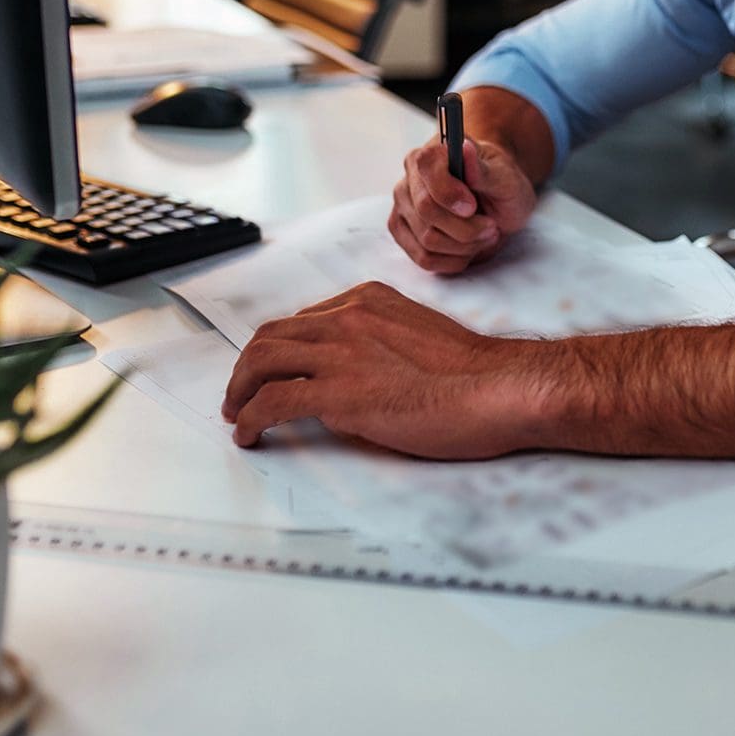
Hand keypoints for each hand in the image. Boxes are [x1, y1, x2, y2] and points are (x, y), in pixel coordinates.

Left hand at [221, 281, 552, 457]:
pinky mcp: (338, 394)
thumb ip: (379, 344)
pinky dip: (250, 418)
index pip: (303, 319)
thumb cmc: (475, 374)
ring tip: (236, 413)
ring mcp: (340, 353)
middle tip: (240, 393)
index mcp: (368, 301)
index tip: (273, 369)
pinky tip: (249, 434)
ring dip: (239, 390)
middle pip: (271, 336)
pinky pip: (272, 402)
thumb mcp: (417, 336)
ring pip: (261, 362)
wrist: (497, 389)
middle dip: (247, 367)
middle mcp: (347, 318)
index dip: (278, 348)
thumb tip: (355, 375)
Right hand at [389, 134, 535, 274]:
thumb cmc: (502, 185)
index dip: (448, 192)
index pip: (425, 165)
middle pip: (426, 210)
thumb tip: (464, 149)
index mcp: (435, 150)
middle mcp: (412, 175)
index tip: (472, 207)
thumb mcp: (506, 178)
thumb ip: (483, 169)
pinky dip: (452, 260)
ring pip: (427, 239)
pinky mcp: (403, 230)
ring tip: (484, 236)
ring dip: (464, 246)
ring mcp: (403, 204)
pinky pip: (423, 258)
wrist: (497, 202)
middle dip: (466, 227)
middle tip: (492, 227)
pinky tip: (469, 250)